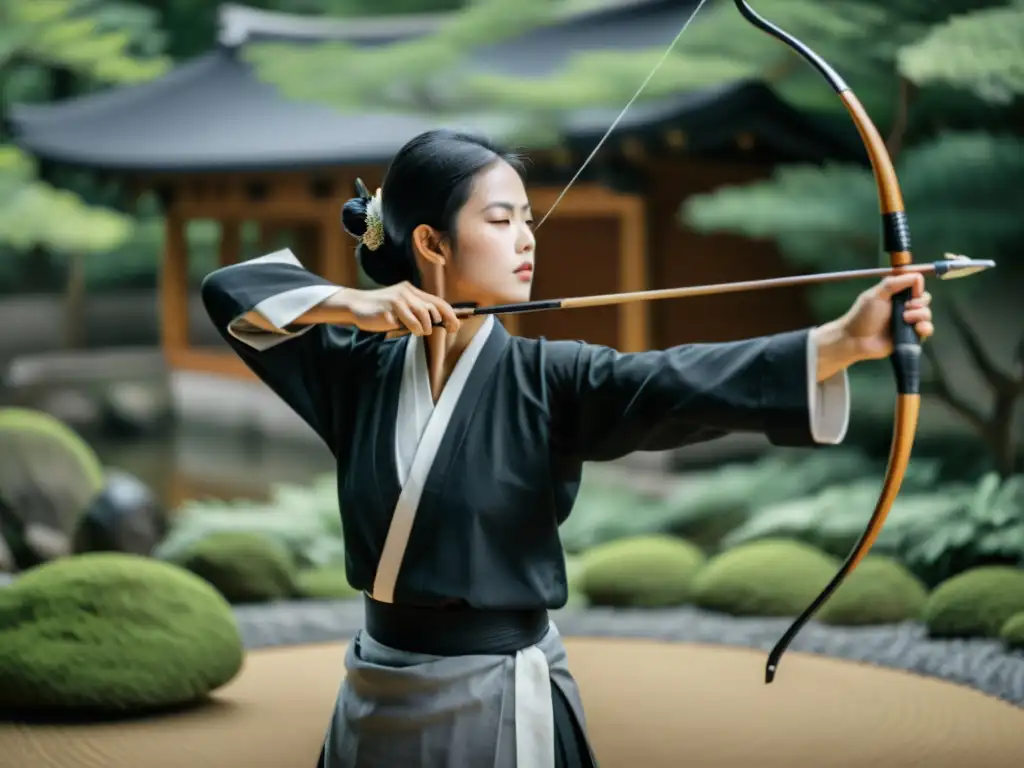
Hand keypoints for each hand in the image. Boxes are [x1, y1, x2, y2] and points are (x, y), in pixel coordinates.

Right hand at [341, 282, 460, 335]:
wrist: (357, 305)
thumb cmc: (382, 309)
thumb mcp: (403, 307)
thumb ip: (418, 311)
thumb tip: (440, 322)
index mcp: (411, 291)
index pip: (436, 301)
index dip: (449, 314)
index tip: (455, 327)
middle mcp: (406, 292)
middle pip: (430, 308)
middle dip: (435, 323)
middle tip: (429, 331)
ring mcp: (396, 300)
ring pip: (420, 315)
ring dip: (421, 328)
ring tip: (416, 331)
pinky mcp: (387, 309)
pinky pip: (403, 322)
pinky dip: (405, 327)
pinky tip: (396, 326)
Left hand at [842, 272, 934, 359]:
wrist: (856, 340)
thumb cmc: (862, 316)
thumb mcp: (876, 295)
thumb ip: (893, 283)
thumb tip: (916, 276)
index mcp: (895, 294)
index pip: (916, 285)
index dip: (917, 287)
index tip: (912, 292)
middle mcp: (903, 307)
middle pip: (924, 299)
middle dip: (919, 302)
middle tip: (906, 307)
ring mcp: (907, 322)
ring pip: (927, 314)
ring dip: (920, 315)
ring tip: (905, 319)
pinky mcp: (909, 336)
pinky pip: (927, 330)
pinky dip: (926, 328)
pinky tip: (918, 328)